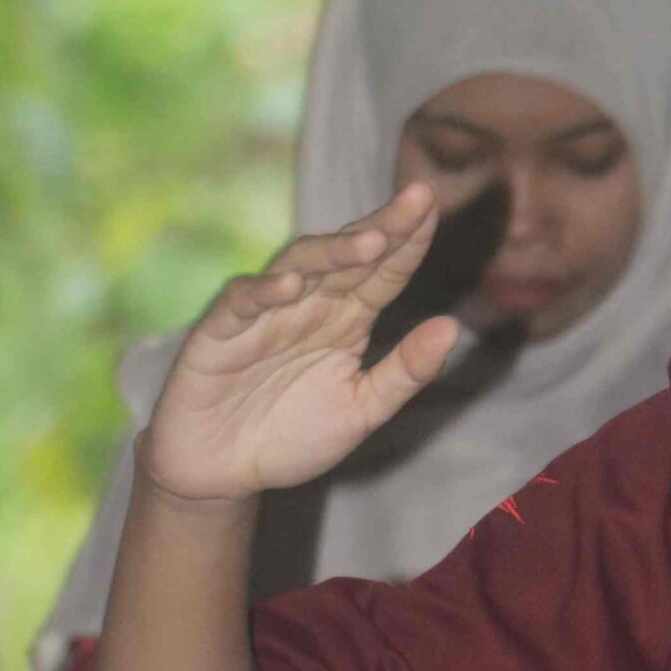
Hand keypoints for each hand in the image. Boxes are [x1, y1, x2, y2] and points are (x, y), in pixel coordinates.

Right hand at [142, 184, 459, 505]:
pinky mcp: (218, 332)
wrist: (223, 472)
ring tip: (370, 242)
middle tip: (418, 198)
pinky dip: (263, 292)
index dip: (409, 241)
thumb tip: (452, 326)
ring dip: (332, 253)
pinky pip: (240, 302)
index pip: (384, 271)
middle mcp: (308, 304)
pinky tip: (291, 286)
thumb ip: (405, 372)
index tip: (436, 206)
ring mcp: (263, 313)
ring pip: (298, 266)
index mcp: (347, 318)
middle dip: (383, 227)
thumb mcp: (362, 409)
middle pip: (347, 257)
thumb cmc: (292, 435)